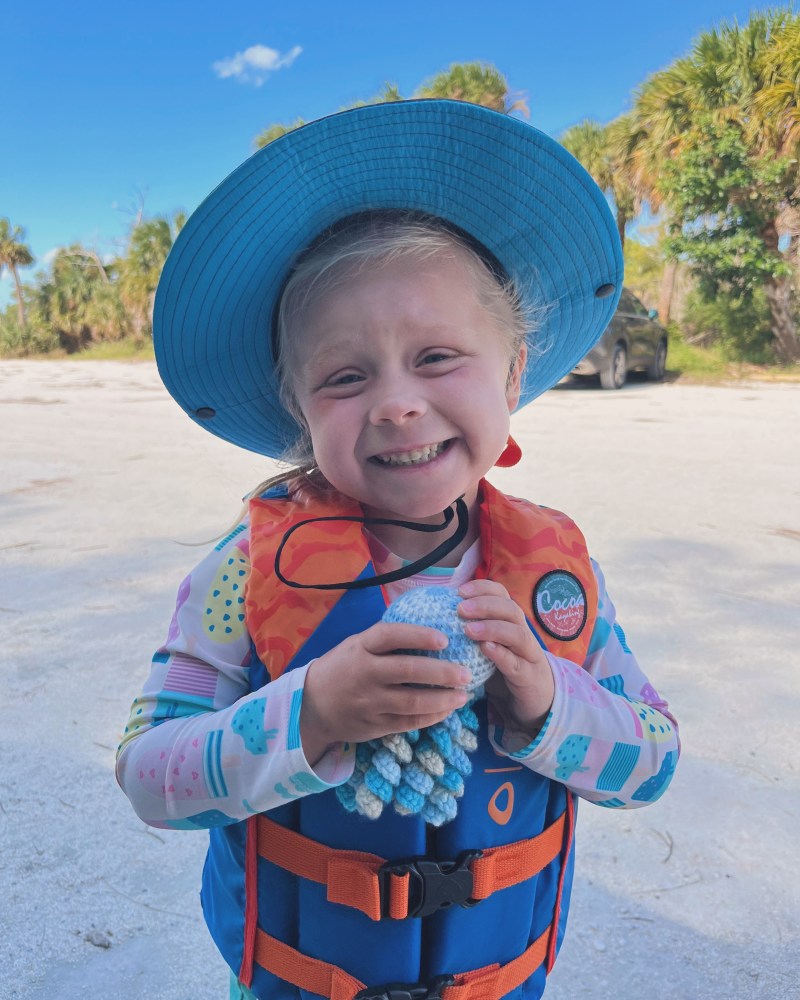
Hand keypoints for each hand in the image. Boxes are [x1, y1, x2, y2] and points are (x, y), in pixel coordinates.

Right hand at [300, 622, 469, 764]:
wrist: (312, 706)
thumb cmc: (343, 668)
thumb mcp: (356, 646)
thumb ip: (385, 641)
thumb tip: (431, 631)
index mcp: (360, 647)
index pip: (390, 636)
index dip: (418, 636)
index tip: (444, 639)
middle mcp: (365, 673)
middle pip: (408, 671)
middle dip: (442, 672)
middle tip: (465, 673)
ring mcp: (369, 702)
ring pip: (413, 701)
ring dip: (443, 699)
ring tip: (463, 695)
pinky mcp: (374, 725)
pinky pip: (409, 722)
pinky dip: (431, 716)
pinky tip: (446, 710)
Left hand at [457, 579, 554, 734]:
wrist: (536, 700)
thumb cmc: (504, 667)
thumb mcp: (489, 645)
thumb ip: (471, 630)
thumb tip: (436, 614)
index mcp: (511, 622)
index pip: (502, 595)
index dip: (482, 589)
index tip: (459, 591)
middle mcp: (523, 633)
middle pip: (511, 610)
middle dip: (485, 605)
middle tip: (461, 608)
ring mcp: (528, 656)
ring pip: (518, 635)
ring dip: (492, 628)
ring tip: (468, 629)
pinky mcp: (528, 678)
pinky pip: (516, 664)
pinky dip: (501, 655)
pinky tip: (485, 649)